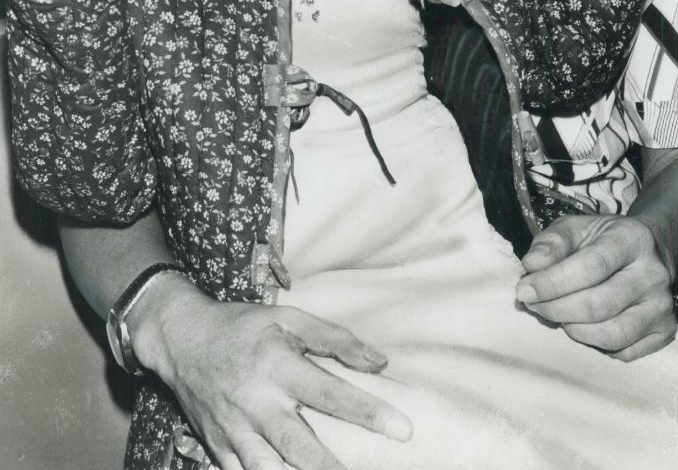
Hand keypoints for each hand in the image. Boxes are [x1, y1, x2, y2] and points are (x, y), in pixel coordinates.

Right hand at [131, 278, 412, 469]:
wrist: (181, 340)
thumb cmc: (242, 327)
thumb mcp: (287, 318)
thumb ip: (334, 340)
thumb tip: (378, 363)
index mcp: (275, 364)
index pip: (328, 392)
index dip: (366, 412)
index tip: (402, 428)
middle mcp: (254, 402)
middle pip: (298, 444)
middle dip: (332, 468)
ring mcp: (234, 430)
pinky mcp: (219, 448)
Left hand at [515, 214, 675, 361]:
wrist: (649, 250)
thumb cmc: (601, 240)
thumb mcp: (574, 228)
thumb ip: (550, 243)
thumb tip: (532, 266)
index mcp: (631, 239)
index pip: (590, 267)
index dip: (552, 283)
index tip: (524, 290)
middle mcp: (653, 274)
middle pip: (599, 305)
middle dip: (556, 309)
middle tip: (533, 305)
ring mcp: (663, 306)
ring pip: (612, 334)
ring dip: (573, 330)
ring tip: (557, 315)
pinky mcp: (665, 332)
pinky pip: (623, 352)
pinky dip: (594, 345)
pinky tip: (582, 326)